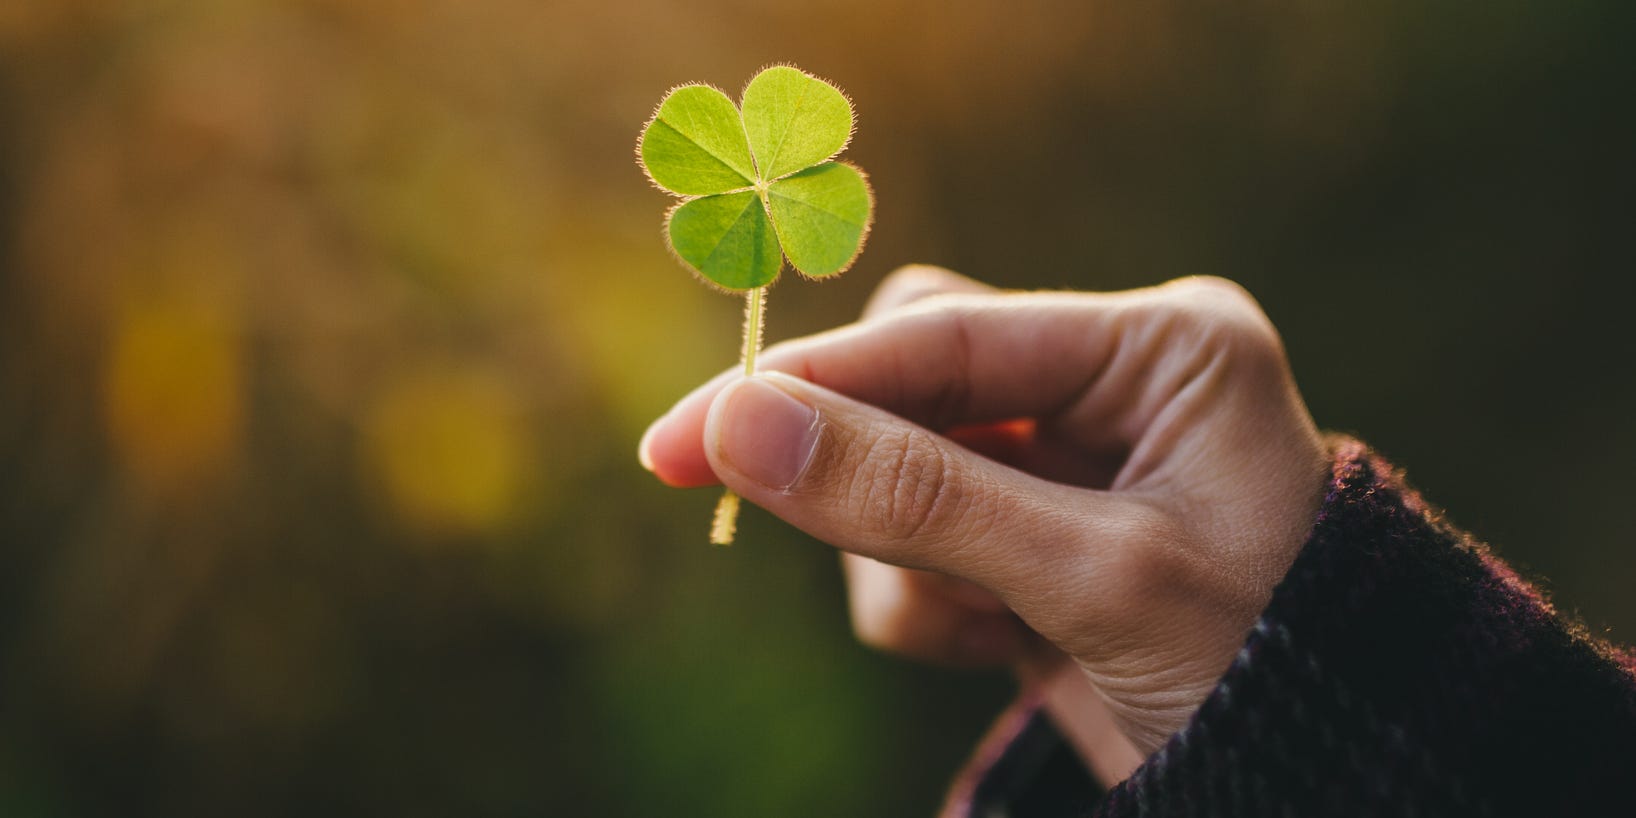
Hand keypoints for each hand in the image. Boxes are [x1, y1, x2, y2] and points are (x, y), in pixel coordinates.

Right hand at [640, 266, 1328, 755]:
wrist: (1333, 788)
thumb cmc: (1266, 669)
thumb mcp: (1090, 577)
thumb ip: (914, 498)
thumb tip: (736, 426)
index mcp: (1160, 348)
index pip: (945, 335)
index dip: (808, 386)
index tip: (686, 438)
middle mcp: (1112, 385)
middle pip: (908, 381)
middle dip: (862, 468)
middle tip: (769, 512)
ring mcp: (1068, 465)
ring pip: (897, 469)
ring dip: (903, 558)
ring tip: (981, 625)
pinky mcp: (1033, 539)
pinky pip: (917, 542)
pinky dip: (924, 603)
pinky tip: (996, 644)